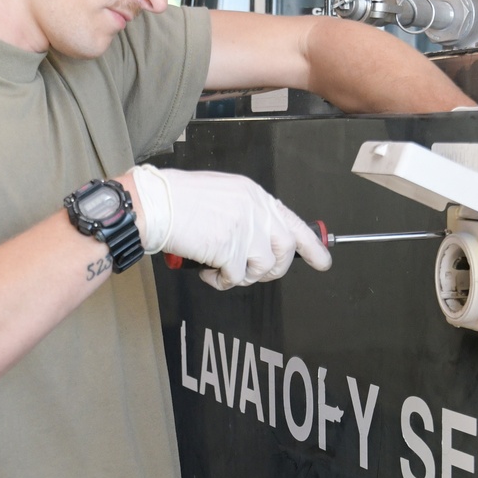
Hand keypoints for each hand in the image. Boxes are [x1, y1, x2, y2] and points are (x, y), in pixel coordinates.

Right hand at [130, 165, 331, 289]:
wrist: (154, 204)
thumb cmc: (177, 200)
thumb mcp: (222, 196)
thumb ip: (246, 215)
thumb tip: (260, 241)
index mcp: (254, 196)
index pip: (293, 223)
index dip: (312, 246)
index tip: (323, 261)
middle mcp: (255, 211)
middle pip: (284, 251)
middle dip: (270, 270)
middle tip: (248, 272)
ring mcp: (245, 230)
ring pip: (263, 268)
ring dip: (242, 276)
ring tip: (221, 268)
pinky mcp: (230, 249)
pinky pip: (235, 278)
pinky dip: (221, 282)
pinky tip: (207, 271)